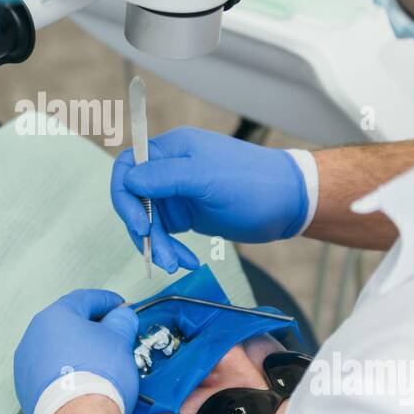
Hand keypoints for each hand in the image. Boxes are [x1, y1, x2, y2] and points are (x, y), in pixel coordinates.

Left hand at [14, 290, 140, 413]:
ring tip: (100, 360)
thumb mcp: (120, 339)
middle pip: (67, 324)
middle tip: (113, 334)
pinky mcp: (26, 391)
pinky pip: (50, 372)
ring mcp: (25, 365)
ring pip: (57, 349)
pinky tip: (82, 381)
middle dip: (92, 326)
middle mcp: (33, 336)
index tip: (122, 307)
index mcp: (54, 316)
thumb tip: (120, 316)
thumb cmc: (99, 374)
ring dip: (78, 350)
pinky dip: (66, 371)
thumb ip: (121, 321)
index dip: (107, 301)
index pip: (84, 299)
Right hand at [110, 127, 310, 271]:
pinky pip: (165, 233)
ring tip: (176, 264)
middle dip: (145, 230)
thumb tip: (128, 180)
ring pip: (149, 221)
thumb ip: (164, 177)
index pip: (128, 167)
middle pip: (135, 200)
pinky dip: (171, 248)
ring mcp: (178, 192)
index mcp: (171, 150)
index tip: (139, 224)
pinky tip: (186, 260)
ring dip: (158, 245)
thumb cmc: (253, 182)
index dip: (125, 197)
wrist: (288, 202)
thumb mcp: (206, 178)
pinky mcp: (187, 213)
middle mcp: (170, 169)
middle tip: (161, 255)